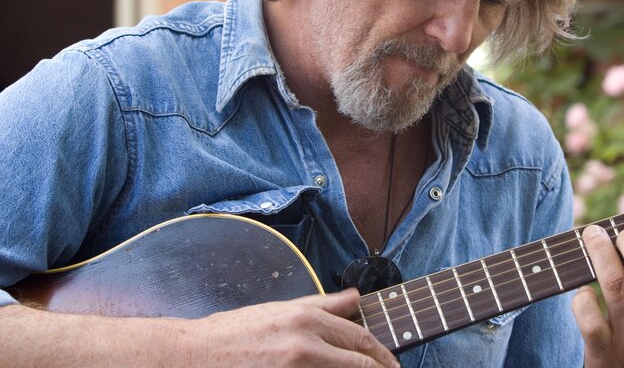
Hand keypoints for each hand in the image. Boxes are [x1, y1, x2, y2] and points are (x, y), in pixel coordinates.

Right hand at [194, 288, 398, 366]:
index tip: (391, 363)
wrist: (196, 355)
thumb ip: (323, 304)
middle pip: (358, 361)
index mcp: (306, 319)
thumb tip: (357, 297)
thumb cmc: (237, 331)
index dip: (381, 354)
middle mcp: (304, 343)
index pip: (359, 337)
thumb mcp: (282, 309)